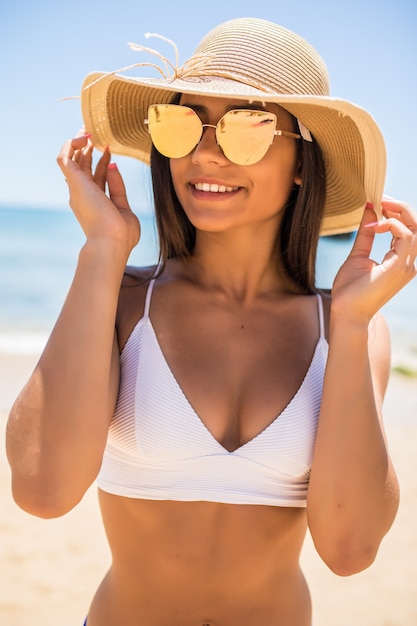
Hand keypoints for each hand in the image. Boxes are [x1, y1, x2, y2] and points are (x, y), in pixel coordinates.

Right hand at [57, 131, 139, 257]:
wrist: (111, 242)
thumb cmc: (120, 234)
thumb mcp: (123, 208)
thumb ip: (117, 188)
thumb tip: (113, 166)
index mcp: (94, 203)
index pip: (96, 177)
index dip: (102, 162)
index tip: (110, 150)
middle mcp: (83, 195)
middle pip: (82, 167)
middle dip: (87, 150)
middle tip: (93, 133)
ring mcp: (78, 188)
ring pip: (72, 160)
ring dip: (77, 143)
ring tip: (86, 129)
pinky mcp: (75, 182)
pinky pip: (65, 157)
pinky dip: (71, 145)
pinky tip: (83, 137)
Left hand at [331, 197, 416, 323]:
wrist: (345, 312)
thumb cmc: (350, 290)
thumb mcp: (357, 255)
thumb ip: (365, 234)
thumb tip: (369, 209)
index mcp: (401, 260)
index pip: (409, 230)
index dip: (396, 213)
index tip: (377, 204)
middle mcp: (408, 263)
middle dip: (401, 208)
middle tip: (381, 199)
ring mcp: (407, 266)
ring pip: (416, 229)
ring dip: (398, 212)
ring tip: (379, 206)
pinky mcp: (399, 267)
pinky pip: (405, 237)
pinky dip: (391, 225)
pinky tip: (373, 226)